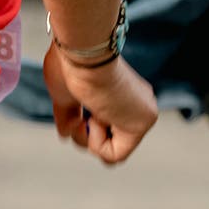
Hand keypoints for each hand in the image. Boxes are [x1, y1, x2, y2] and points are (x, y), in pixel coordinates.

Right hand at [43, 43, 156, 165]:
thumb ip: (68, 115)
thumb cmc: (70, 64)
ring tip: (89, 115)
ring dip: (89, 138)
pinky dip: (97, 144)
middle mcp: (136, 104)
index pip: (108, 128)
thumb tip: (66, 134)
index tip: (78, 113)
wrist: (82, 53)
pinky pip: (115, 155)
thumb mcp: (65, 95)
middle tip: (82, 117)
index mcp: (121, 95)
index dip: (85, 130)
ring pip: (112, 151)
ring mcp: (143, 113)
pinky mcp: (144, 122)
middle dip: (86, 136)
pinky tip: (96, 118)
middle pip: (110, 142)